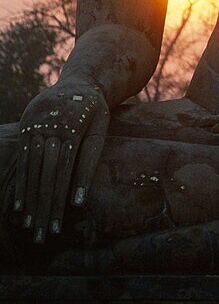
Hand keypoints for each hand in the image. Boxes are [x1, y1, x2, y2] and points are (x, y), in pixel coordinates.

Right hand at [13, 80, 109, 243]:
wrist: (81, 79)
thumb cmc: (95, 109)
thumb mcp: (101, 126)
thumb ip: (90, 158)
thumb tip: (80, 200)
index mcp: (73, 125)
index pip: (64, 169)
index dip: (60, 198)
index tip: (60, 225)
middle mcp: (51, 124)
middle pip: (46, 172)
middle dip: (44, 206)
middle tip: (44, 236)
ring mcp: (36, 124)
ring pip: (32, 168)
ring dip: (30, 199)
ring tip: (31, 227)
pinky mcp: (26, 125)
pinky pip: (22, 159)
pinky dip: (21, 183)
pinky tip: (20, 207)